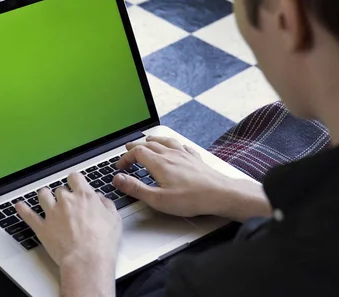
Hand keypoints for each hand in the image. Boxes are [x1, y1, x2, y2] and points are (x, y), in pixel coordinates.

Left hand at [15, 173, 121, 267]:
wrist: (86, 260)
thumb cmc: (101, 243)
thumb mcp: (114, 219)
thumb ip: (106, 205)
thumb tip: (101, 199)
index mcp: (84, 196)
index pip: (75, 178)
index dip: (75, 180)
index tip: (75, 184)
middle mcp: (66, 201)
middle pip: (60, 189)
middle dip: (63, 195)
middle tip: (67, 204)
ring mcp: (52, 213)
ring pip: (43, 196)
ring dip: (45, 196)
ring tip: (46, 199)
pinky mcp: (42, 227)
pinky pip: (28, 215)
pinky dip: (23, 210)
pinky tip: (19, 206)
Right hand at [113, 136, 240, 217]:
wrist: (220, 194)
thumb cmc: (191, 199)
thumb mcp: (158, 199)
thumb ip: (136, 188)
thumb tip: (117, 179)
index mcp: (159, 163)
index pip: (137, 153)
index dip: (125, 158)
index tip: (120, 166)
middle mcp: (171, 155)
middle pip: (149, 144)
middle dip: (136, 146)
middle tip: (128, 149)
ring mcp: (184, 155)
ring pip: (165, 141)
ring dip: (153, 140)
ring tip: (148, 140)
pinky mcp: (196, 159)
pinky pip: (182, 146)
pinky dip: (173, 144)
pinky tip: (176, 147)